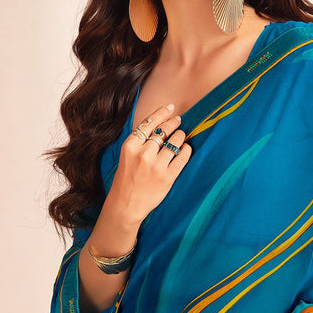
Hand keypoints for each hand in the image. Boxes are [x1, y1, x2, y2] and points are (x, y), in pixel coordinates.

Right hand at [106, 103, 191, 227]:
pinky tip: (186, 149)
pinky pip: (183, 156)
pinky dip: (187, 150)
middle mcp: (144, 153)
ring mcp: (156, 166)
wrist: (126, 204)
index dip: (162, 113)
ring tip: (181, 137)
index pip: (150, 122)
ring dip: (180, 137)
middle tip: (178, 121)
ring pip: (176, 141)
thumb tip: (160, 122)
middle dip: (174, 123)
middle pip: (164, 130)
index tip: (171, 108)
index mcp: (131, 146)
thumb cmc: (127, 178)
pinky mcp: (168, 177)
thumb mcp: (127, 155)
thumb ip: (140, 141)